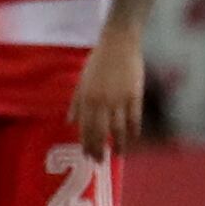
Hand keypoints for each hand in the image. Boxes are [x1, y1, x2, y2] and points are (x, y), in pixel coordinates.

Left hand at [69, 25, 146, 159]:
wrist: (119, 44)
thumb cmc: (98, 61)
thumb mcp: (81, 81)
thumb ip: (76, 102)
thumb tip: (70, 122)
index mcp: (86, 98)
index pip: (85, 128)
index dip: (86, 144)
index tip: (87, 156)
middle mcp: (101, 102)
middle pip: (100, 132)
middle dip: (99, 149)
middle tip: (100, 161)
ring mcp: (119, 100)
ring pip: (118, 130)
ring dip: (118, 145)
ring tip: (118, 155)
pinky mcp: (135, 96)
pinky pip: (134, 119)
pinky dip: (133, 131)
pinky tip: (132, 139)